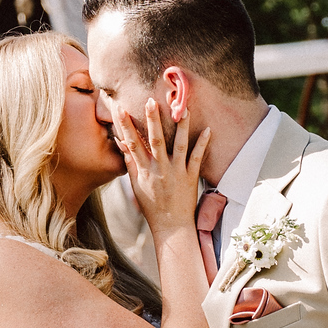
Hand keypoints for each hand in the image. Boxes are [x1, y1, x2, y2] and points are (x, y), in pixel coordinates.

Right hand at [117, 98, 210, 234]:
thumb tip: (122, 143)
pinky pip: (197, 159)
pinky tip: (208, 130)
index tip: (120, 108)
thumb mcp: (136, 186)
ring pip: (179, 146)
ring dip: (182, 127)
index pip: (132, 144)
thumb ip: (130, 163)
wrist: (171, 226)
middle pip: (155, 141)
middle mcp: (159, 170)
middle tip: (151, 101)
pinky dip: (202, 144)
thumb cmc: (152, 206)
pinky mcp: (191, 178)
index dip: (125, 126)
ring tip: (184, 109)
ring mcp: (176, 173)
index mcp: (144, 171)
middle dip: (152, 120)